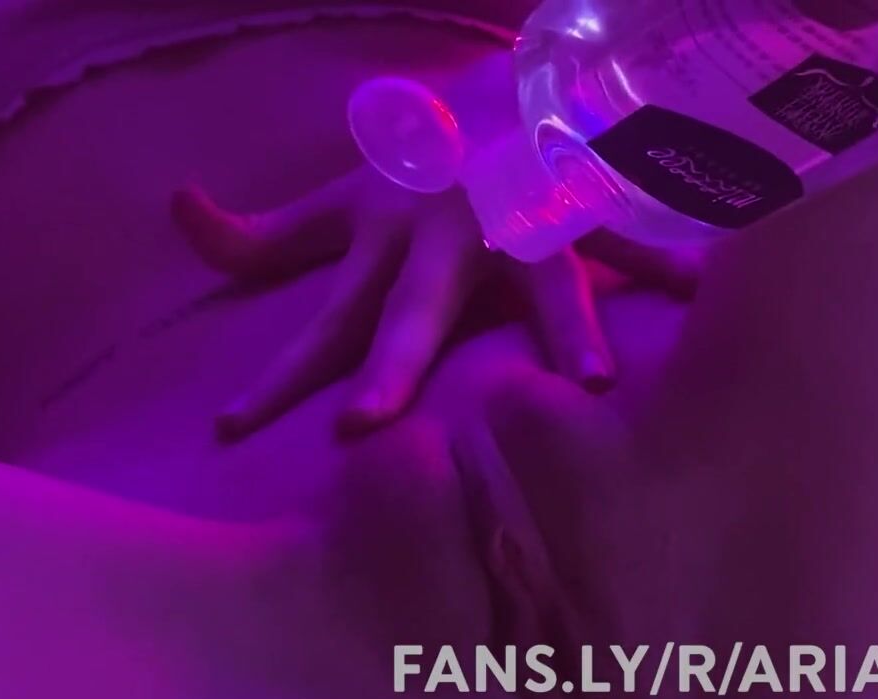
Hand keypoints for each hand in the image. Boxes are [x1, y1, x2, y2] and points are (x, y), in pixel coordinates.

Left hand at [172, 164, 700, 440]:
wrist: (502, 88)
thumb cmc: (416, 168)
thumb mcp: (338, 200)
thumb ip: (264, 233)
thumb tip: (178, 208)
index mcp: (386, 240)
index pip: (321, 320)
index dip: (276, 376)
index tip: (230, 430)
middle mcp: (446, 237)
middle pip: (415, 308)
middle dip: (392, 363)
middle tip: (365, 425)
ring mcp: (519, 222)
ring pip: (542, 279)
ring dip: (566, 327)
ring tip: (593, 382)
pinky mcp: (579, 208)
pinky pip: (623, 239)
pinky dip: (662, 263)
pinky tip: (700, 289)